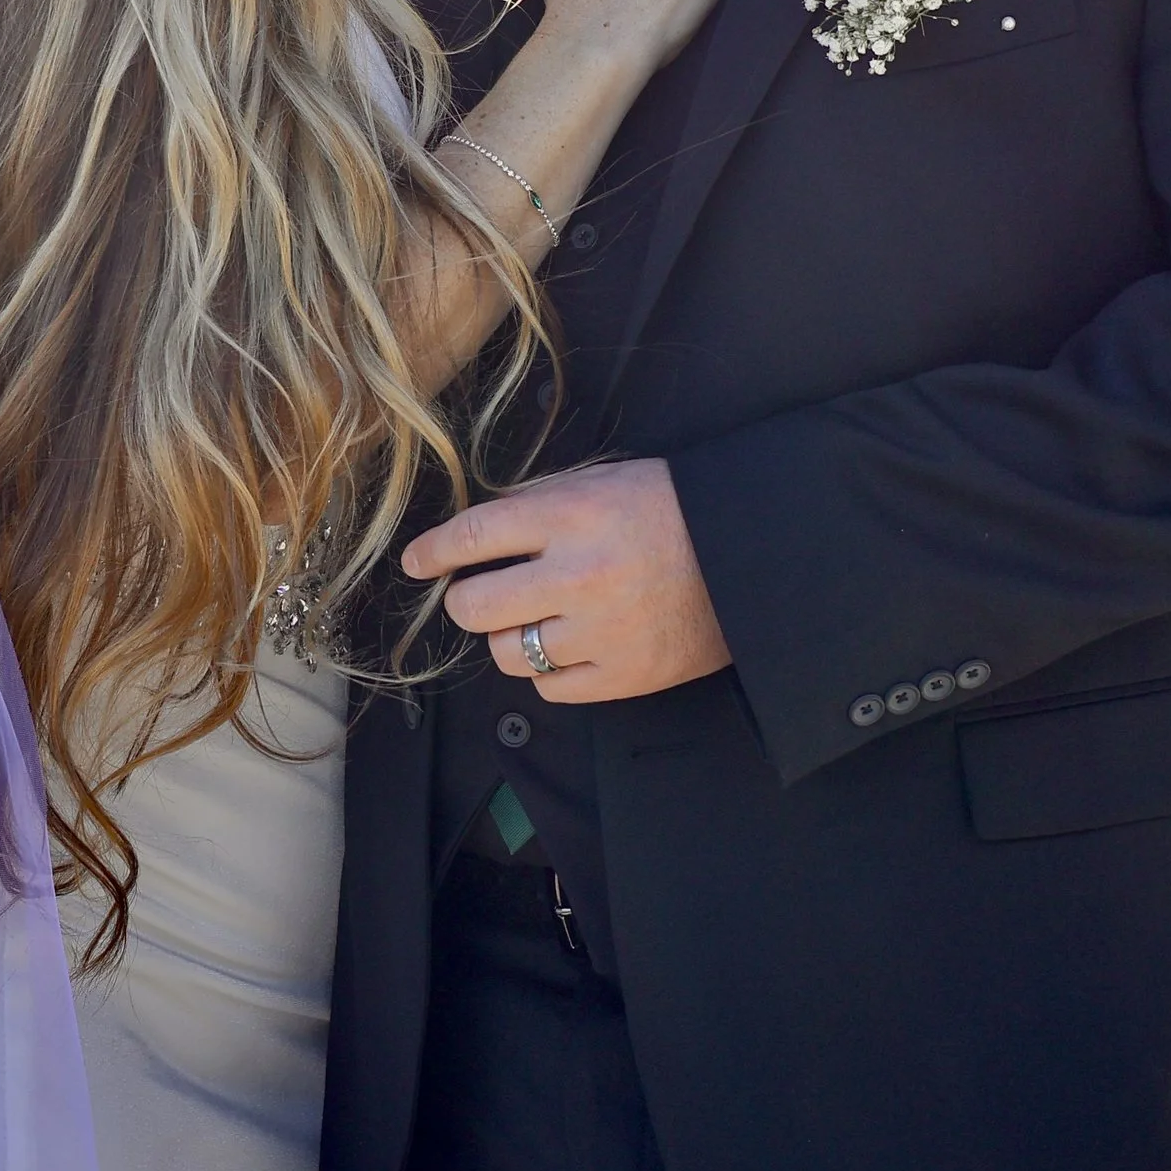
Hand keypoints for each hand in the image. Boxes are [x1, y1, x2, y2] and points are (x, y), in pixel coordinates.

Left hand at [402, 458, 732, 701]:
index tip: (417, 562)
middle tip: (485, 594)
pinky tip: (571, 647)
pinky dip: (550, 670)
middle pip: (474, 607)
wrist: (753, 556)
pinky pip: (550, 688)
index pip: (474, 537)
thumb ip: (540, 506)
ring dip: (511, 637)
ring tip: (538, 620)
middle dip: (469, 600)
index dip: (433, 551)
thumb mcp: (604, 482)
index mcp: (572, 515)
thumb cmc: (675, 509)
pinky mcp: (624, 676)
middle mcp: (578, 575)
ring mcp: (600, 632)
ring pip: (508, 654)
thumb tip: (472, 537)